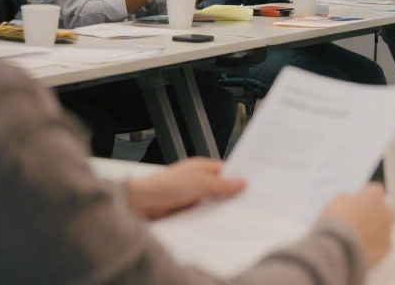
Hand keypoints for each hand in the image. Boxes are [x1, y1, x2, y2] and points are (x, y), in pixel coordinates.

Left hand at [126, 158, 244, 219]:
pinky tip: (222, 225)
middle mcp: (198, 181)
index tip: (257, 185)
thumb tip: (242, 182)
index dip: (241, 177)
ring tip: (242, 216)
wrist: (138, 204)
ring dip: (223, 209)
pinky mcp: (186, 212)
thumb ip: (221, 184)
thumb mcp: (199, 182)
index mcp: (202, 168)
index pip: (228, 171)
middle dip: (234, 195)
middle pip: (222, 189)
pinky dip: (212, 219)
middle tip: (254, 203)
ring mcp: (192, 197)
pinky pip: (204, 215)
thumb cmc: (165, 186)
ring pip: (214, 203)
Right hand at [320, 183, 392, 265]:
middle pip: (381, 210)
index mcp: (374, 196)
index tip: (357, 203)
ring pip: (382, 228)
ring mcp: (387, 230)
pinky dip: (373, 246)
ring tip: (356, 239)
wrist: (338, 248)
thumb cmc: (337, 222)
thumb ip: (349, 199)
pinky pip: (381, 244)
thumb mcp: (337, 202)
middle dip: (371, 215)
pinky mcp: (386, 248)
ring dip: (373, 231)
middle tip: (356, 223)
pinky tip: (360, 249)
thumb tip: (352, 203)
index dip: (364, 197)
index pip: (373, 191)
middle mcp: (385, 211)